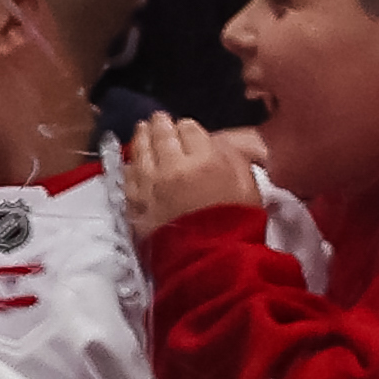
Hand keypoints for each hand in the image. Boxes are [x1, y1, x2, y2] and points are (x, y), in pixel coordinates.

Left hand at [118, 110, 265, 239]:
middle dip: (160, 125)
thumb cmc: (237, 224)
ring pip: (140, 153)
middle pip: (161, 137)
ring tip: (142, 129)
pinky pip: (128, 177)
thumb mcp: (250, 186)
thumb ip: (233, 159)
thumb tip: (215, 144)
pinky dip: (130, 165)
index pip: (189, 130)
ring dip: (141, 138)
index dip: (187, 127)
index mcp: (205, 160)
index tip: (186, 128)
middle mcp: (172, 167)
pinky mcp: (134, 204)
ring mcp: (148, 185)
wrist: (210, 260)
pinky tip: (132, 161)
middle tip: (157, 118)